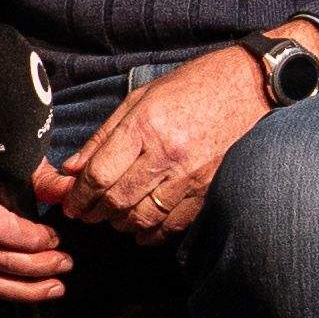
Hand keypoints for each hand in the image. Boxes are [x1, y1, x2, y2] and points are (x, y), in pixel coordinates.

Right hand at [0, 181, 72, 305]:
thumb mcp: (18, 165)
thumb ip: (45, 181)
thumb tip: (71, 192)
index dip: (29, 238)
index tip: (55, 237)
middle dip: (33, 265)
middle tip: (65, 262)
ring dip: (25, 287)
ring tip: (57, 286)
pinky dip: (12, 291)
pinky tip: (37, 291)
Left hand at [37, 42, 280, 244]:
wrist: (248, 85)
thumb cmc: (190, 86)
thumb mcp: (139, 99)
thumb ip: (103, 136)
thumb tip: (71, 168)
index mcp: (145, 127)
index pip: (99, 175)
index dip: (77, 196)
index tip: (69, 204)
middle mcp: (167, 154)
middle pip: (117, 200)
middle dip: (94, 213)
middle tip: (86, 214)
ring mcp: (191, 173)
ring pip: (144, 216)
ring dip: (122, 224)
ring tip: (113, 218)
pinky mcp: (209, 187)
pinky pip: (175, 223)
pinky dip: (154, 232)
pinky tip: (142, 229)